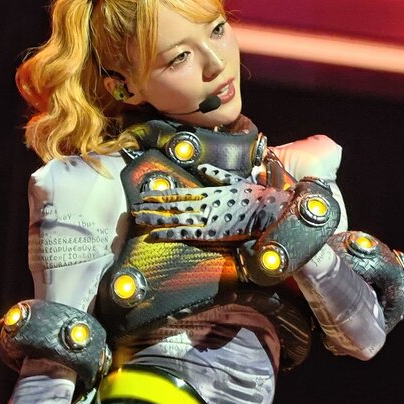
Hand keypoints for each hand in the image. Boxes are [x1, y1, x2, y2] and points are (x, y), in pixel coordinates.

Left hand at [132, 164, 289, 241]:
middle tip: (133, 208)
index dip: (160, 194)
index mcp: (209, 192)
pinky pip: (185, 234)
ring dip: (155, 219)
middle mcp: (204, 204)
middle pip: (172, 206)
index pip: (179, 193)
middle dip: (152, 207)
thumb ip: (218, 175)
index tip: (144, 195)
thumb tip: (203, 168)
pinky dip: (169, 234)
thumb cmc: (256, 197)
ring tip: (138, 218)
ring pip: (174, 219)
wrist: (270, 212)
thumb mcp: (236, 181)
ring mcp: (206, 219)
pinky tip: (155, 235)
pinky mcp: (211, 234)